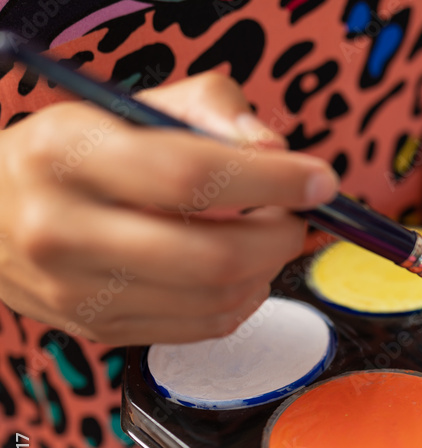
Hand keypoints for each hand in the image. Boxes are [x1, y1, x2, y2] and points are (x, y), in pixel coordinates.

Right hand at [0, 72, 338, 344]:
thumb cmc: (74, 155)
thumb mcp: (129, 106)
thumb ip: (211, 110)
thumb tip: (278, 152)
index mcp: (69, 154)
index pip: (192, 175)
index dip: (272, 180)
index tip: (319, 180)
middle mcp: (64, 229)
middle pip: (214, 255)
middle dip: (281, 236)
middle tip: (296, 215)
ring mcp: (79, 292)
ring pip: (217, 299)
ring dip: (268, 269)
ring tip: (268, 236)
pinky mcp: (100, 330)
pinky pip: (203, 326)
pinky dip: (245, 298)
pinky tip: (243, 271)